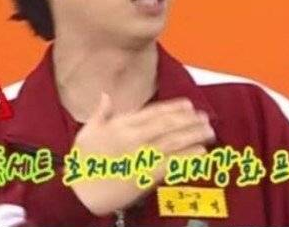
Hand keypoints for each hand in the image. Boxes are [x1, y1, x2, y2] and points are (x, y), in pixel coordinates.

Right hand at [69, 92, 214, 215]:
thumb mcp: (86, 132)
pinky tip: (201, 152)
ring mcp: (140, 156)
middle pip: (167, 125)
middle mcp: (133, 138)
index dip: (173, 108)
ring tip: (209, 131)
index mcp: (120, 125)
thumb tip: (105, 95)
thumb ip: (100, 113)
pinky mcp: (145, 176)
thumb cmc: (82, 162)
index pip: (152, 112)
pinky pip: (171, 164)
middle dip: (189, 120)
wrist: (79, 192)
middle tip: (205, 117)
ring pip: (173, 142)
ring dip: (194, 135)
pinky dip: (187, 157)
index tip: (188, 104)